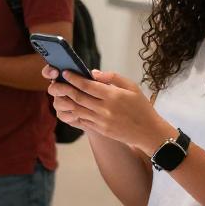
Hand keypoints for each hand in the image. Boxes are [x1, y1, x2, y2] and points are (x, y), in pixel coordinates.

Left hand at [46, 67, 169, 152]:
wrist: (148, 132)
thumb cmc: (141, 107)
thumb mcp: (132, 86)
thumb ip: (113, 77)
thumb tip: (93, 73)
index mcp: (113, 96)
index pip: (87, 86)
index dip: (74, 78)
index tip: (65, 73)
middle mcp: (105, 109)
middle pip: (79, 98)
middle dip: (65, 89)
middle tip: (56, 82)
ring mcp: (101, 121)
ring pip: (78, 110)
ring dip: (66, 101)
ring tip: (59, 94)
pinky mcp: (100, 130)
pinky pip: (83, 120)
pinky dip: (74, 113)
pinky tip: (69, 107)